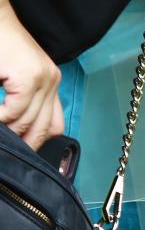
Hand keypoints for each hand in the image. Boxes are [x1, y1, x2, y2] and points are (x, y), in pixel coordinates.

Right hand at [0, 4, 62, 148]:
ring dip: (9, 132)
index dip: (37, 142)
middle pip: (44, 128)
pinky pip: (15, 112)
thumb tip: (15, 128)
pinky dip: (2, 119)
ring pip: (27, 122)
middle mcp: (52, 81)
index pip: (54, 124)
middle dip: (24, 144)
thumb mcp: (12, 77)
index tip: (21, 152)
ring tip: (1, 138)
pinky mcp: (28, 77)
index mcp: (50, 83)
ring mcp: (43, 79)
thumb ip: (20, 101)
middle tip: (9, 152)